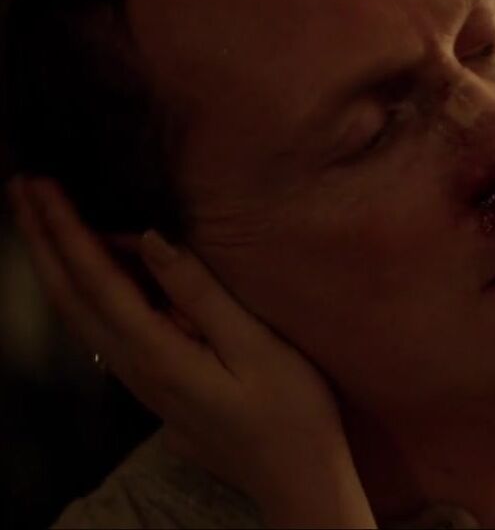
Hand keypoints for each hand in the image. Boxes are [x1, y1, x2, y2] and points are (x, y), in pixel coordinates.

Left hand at [7, 177, 374, 527]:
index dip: (66, 230)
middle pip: (70, 297)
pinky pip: (99, 329)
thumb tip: (154, 241)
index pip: (96, 281)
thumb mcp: (258, 348)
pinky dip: (80, 290)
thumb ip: (202, 295)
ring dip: (54, 263)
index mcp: (158, 353)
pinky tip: (88, 272)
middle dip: (42, 239)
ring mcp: (139, 381)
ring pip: (78, 314)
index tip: (41, 187)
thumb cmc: (291, 412)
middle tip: (20, 187)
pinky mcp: (153, 385)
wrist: (296, 478)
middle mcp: (134, 368)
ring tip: (40, 219)